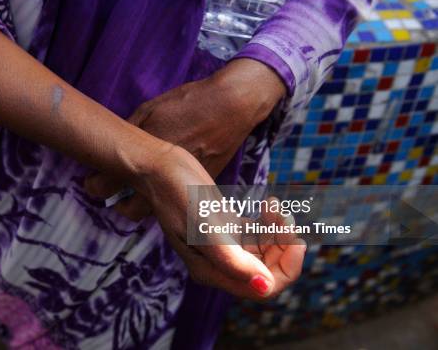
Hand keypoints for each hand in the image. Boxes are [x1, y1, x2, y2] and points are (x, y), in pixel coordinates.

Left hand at [85, 58, 285, 219]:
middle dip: (118, 205)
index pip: (106, 184)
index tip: (92, 181)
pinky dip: (169, 198)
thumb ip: (129, 132)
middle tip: (114, 192)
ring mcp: (183, 185)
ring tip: (140, 189)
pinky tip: (167, 184)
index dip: (94, 185)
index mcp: (143, 157)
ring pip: (155, 211)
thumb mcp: (150, 110)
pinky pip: (178, 202)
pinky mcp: (202, 187)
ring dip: (144, 203)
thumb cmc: (186, 104)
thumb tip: (114, 145)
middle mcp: (162, 177)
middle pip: (130, 210)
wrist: (228, 107)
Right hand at [127, 146, 304, 299]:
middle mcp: (219, 264)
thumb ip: (233, 260)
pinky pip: (258, 235)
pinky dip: (270, 223)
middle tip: (283, 215)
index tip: (295, 239)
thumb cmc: (179, 195)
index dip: (285, 268)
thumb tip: (264, 287)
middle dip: (283, 246)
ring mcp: (223, 246)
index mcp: (212, 271)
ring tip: (274, 206)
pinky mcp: (226, 228)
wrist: (161, 168)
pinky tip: (269, 204)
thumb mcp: (205, 227)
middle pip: (268, 271)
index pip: (263, 288)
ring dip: (279, 231)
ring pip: (266, 252)